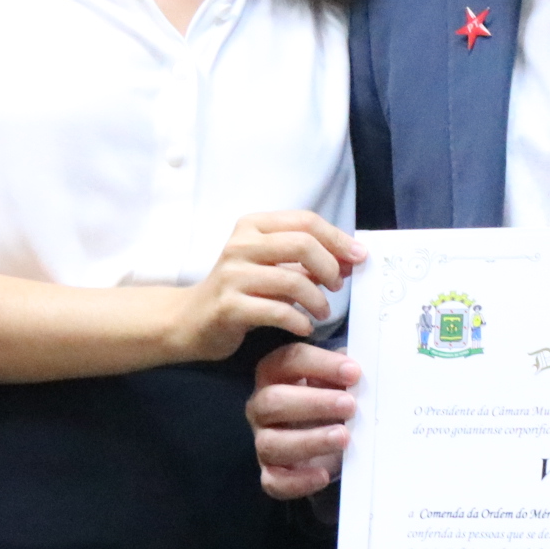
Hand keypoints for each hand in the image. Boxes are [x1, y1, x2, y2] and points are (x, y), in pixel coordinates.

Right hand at [177, 212, 364, 360]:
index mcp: (253, 226)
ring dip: (317, 299)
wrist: (190, 320)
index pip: (306, 221)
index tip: (359, 257)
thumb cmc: (239, 290)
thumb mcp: (272, 267)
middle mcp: (240, 244)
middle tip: (338, 286)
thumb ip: (307, 260)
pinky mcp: (229, 306)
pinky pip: (277, 311)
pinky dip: (299, 320)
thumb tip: (352, 258)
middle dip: (330, 266)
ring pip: (293, 279)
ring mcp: (232, 275)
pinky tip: (304, 327)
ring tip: (322, 312)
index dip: (338, 238)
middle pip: (303, 244)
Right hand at [248, 339, 358, 499]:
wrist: (331, 441)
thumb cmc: (333, 400)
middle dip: (314, 403)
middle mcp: (262, 407)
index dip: (320, 364)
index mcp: (275, 374)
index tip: (354, 372)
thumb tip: (362, 372)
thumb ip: (346, 373)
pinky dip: (298, 481)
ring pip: (271, 443)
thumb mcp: (339, 381)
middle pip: (272, 401)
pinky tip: (323, 474)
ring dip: (310, 440)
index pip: (288, 361)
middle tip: (350, 406)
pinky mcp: (271, 473)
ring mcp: (263, 441)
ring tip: (343, 437)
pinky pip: (274, 481)